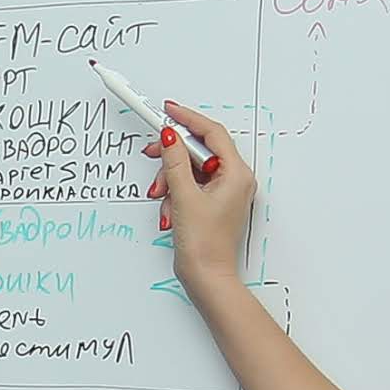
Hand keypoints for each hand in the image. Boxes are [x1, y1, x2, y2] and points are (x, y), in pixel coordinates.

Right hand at [147, 102, 258, 291]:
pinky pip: (191, 185)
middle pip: (199, 151)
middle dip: (173, 157)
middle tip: (153, 153)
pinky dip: (176, 193)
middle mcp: (234, 180)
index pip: (212, 134)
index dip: (188, 119)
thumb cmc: (205, 246)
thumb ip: (174, 162)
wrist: (207, 278)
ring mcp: (224, 192)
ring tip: (164, 198)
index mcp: (236, 174)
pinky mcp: (213, 203)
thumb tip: (170, 137)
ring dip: (171, 180)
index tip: (168, 110)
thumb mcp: (184, 197)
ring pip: (191, 169)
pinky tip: (171, 210)